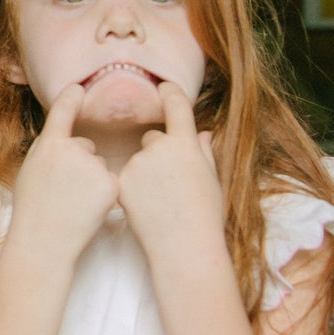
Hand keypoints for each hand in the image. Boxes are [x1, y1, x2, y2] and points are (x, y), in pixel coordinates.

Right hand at [8, 83, 118, 266]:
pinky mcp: (110, 184)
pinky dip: (104, 194)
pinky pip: (110, 180)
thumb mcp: (30, 172)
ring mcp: (93, 166)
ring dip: (92, 179)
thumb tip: (62, 140)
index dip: (71, 97)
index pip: (62, 111)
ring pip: (98, 164)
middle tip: (62, 191)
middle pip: (85, 145)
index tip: (78, 87)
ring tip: (73, 203)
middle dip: (80, 162)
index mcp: (48, 144)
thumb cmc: (32, 211)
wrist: (44, 242)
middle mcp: (71, 149)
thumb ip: (47, 151)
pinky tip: (88, 209)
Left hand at [117, 83, 223, 258]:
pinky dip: (132, 186)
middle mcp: (160, 148)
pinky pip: (125, 175)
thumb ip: (204, 153)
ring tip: (161, 200)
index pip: (176, 106)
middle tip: (172, 183)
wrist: (185, 247)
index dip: (170, 93)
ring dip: (145, 171)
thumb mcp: (212, 180)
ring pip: (138, 158)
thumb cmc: (206, 216)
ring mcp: (138, 165)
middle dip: (159, 152)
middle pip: (153, 138)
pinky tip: (146, 206)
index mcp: (187, 145)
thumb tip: (202, 134)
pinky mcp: (121, 181)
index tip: (164, 87)